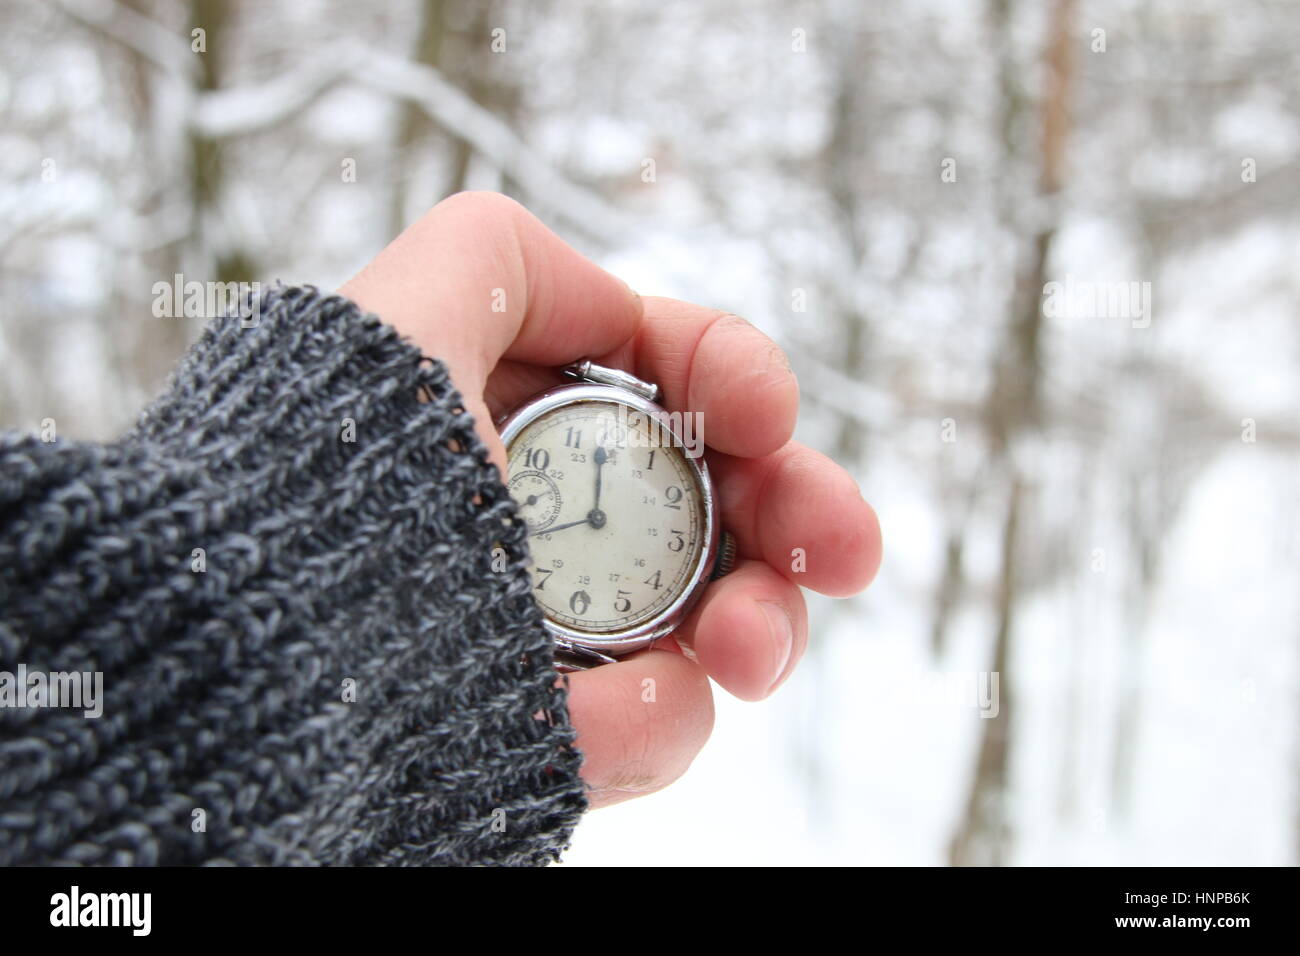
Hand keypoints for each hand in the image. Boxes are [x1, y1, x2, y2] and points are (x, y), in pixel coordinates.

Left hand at [341, 192, 881, 807]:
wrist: (245, 658)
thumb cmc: (318, 475)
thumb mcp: (399, 315)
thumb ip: (504, 259)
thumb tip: (618, 309)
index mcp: (535, 423)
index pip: (671, 386)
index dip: (737, 381)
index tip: (763, 414)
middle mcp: (563, 524)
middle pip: (729, 511)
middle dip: (802, 519)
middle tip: (841, 549)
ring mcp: (567, 635)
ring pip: (721, 632)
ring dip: (756, 633)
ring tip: (744, 652)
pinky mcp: (554, 737)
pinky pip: (652, 731)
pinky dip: (656, 722)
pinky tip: (628, 714)